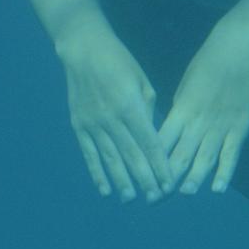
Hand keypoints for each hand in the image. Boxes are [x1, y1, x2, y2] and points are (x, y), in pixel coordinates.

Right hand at [57, 29, 174, 202]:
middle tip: (156, 199)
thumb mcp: (142, 82)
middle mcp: (110, 118)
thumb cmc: (119, 62)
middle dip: (145, 179)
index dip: (160, 166)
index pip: (149, 144)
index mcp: (130, 106)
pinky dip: (96, 173)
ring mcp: (92, 123)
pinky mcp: (79, 125)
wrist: (83, 49)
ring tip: (132, 198)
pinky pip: (89, 154)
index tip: (170, 184)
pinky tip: (105, 189)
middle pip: (131, 155)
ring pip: (110, 158)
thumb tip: (151, 140)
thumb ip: (147, 112)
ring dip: (122, 181)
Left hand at [158, 21, 248, 193]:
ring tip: (183, 194)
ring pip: (204, 157)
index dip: (150, 163)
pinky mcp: (240, 127)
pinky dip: (224, 171)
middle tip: (154, 199)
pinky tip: (217, 188)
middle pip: (179, 155)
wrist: (236, 48)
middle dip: (166, 179)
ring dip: (193, 178)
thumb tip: (166, 135)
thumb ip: (177, 113)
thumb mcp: (184, 87)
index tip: (140, 180)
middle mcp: (198, 120)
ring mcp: (220, 125)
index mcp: (180, 110)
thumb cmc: (205, 66)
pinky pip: (231, 153)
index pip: (160, 142)